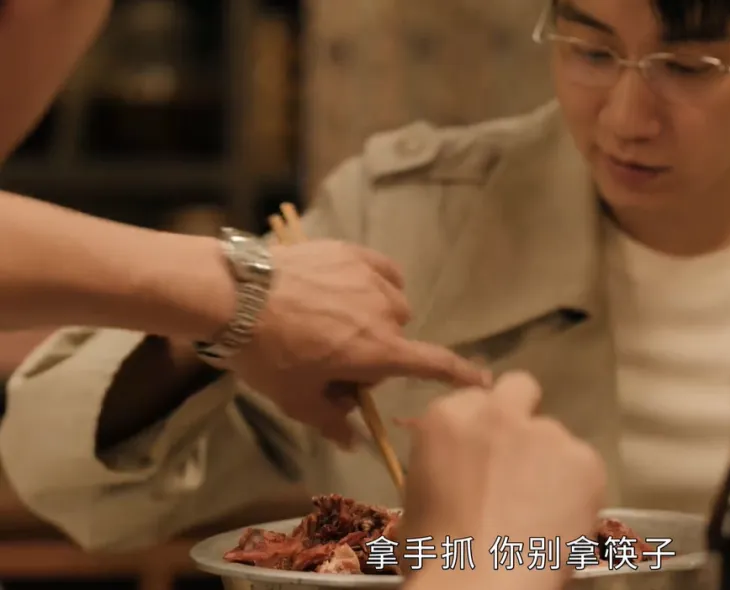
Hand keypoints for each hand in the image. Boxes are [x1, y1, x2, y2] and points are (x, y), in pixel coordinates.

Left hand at [224, 239, 490, 446]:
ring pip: (390, 305)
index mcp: (378, 352)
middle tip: (331, 359)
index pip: (433, 364)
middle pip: (396, 340)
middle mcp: (385, 313)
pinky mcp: (354, 253)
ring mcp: (371, 279)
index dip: (462, 374)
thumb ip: (331, 422)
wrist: (233, 295)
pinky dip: (374, 284)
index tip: (485, 380)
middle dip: (373, 353)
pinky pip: (383, 272)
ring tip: (330, 320)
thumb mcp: (295, 399)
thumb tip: (352, 443)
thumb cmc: (266, 354)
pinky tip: (346, 289)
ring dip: (373, 317)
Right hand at [397, 371, 606, 589]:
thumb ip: (445, 465)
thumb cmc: (433, 552)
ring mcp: (547, 433)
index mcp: (449, 417)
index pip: (476, 400)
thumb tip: (459, 477)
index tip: (486, 456)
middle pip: (520, 389)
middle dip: (522, 415)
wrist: (479, 582)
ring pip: (555, 437)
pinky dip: (578, 491)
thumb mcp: (417, 494)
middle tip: (521, 459)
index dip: (483, 430)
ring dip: (551, 464)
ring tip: (543, 510)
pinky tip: (562, 522)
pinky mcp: (585, 460)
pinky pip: (584, 469)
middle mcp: (499, 412)